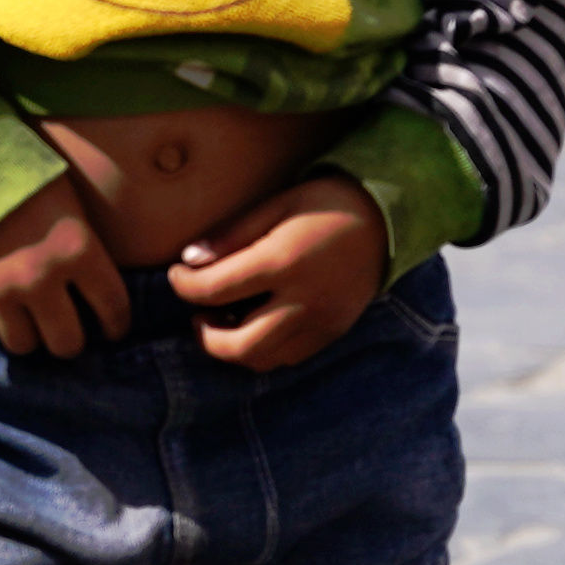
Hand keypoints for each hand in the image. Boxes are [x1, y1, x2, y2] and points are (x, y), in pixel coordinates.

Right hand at [0, 175, 128, 356]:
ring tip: (29, 321)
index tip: (112, 327)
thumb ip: (87, 251)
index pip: (114, 310)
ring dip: (28, 334)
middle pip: (66, 344)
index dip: (117, 325)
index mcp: (79, 251)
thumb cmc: (31, 176)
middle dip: (71, 340)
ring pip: (22, 344)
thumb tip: (97, 294)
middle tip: (68, 330)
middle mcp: (41, 277)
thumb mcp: (74, 208)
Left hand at [163, 172, 385, 369]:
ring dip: (233, 347)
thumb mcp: (275, 205)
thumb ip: (231, 235)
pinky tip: (255, 322)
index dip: (183, 285)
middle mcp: (304, 300)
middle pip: (238, 345)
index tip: (177, 274)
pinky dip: (262, 349)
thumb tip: (189, 260)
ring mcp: (322, 322)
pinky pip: (288, 357)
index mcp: (284, 262)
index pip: (215, 289)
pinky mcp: (333, 332)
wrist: (387, 218)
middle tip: (198, 313)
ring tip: (224, 317)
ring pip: (262, 360)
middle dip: (206, 336)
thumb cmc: (323, 204)